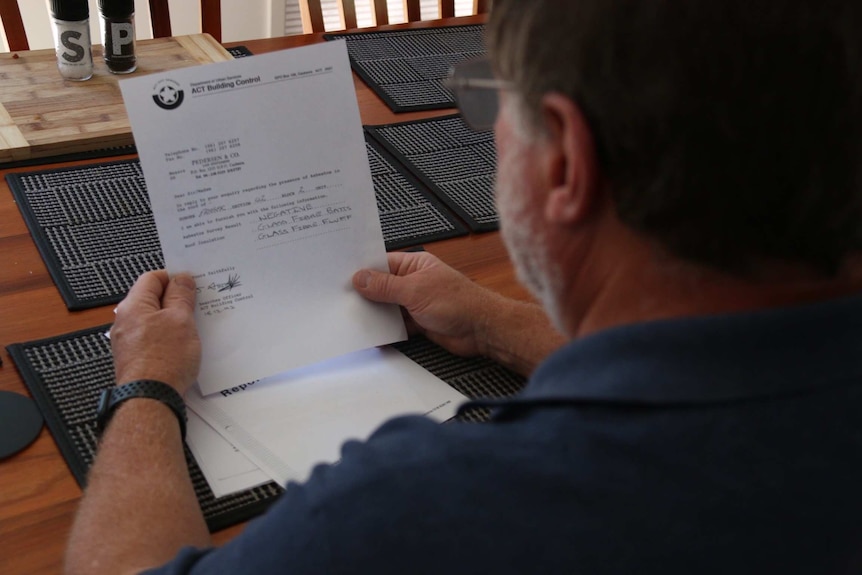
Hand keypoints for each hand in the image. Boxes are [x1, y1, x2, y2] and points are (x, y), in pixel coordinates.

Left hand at [111, 271, 200, 395]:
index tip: (192, 283)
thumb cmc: (164, 359)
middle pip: (152, 300)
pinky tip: (183, 346)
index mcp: (133, 306)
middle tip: (197, 304)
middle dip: (176, 300)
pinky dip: (169, 338)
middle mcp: (126, 322)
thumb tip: (181, 278)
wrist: (151, 399)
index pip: (152, 278)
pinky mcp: (136, 359)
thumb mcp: (181, 319)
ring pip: (154, 321)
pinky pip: (154, 339)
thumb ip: (180, 296)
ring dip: (174, 321)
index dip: (173, 277)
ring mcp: (129, 342)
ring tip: (194, 327)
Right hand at [353, 251, 497, 357]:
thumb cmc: (457, 302)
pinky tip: (370, 335)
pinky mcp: (419, 323)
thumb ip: (386, 286)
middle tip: (340, 300)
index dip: (363, 270)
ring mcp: (416, 303)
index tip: (341, 276)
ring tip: (350, 318)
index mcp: (415, 265)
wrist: (482, 330)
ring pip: (388, 307)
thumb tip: (360, 278)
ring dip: (374, 314)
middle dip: (365, 294)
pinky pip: (396, 325)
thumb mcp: (415, 290)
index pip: (382, 263)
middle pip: (382, 286)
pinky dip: (385, 330)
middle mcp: (414, 281)